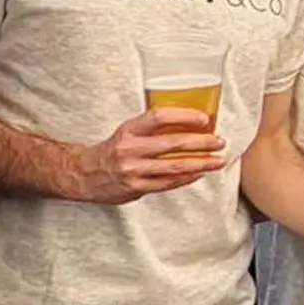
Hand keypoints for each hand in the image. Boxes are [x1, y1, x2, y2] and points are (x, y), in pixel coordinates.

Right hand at [83, 107, 228, 202]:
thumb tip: (190, 126)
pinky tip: (200, 173)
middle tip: (220, 142)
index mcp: (129, 130)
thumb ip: (152, 130)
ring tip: (218, 161)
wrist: (84, 174)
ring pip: (174, 166)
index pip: (159, 117)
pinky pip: (168, 183)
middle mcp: (130, 149)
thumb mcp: (128, 133)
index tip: (204, 119)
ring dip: (201, 164)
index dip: (184, 116)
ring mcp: (133, 170)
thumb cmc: (113, 150)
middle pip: (172, 144)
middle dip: (201, 143)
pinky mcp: (136, 188)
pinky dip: (187, 178)